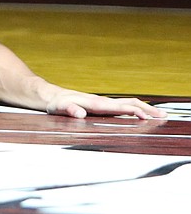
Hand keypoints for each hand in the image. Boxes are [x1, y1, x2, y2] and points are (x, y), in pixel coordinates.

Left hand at [45, 90, 167, 119]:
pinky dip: (134, 109)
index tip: (146, 117)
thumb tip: (80, 113)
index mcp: (94, 103)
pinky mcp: (100, 106)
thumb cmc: (55, 103)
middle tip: (163, 116)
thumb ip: (70, 110)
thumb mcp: (59, 108)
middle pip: (128, 103)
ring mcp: (101, 103)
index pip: (117, 107)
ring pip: (127, 103)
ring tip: (159, 115)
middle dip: (146, 109)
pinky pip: (121, 106)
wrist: (50, 96)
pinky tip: (140, 114)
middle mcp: (100, 101)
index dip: (132, 111)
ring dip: (143, 108)